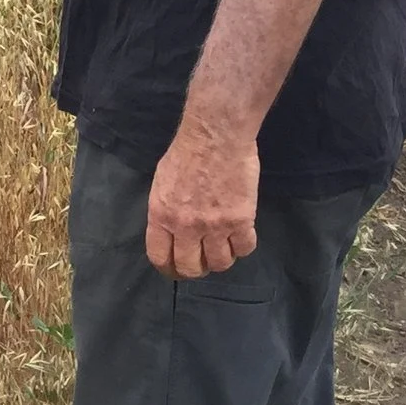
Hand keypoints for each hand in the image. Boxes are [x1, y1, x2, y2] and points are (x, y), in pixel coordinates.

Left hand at [146, 126, 259, 279]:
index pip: (160, 257)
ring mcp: (214, 225)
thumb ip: (165, 210)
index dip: (169, 267)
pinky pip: (245, 248)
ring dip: (222, 258)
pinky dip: (244, 246)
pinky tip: (241, 235)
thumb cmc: (187, 152)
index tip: (177, 267)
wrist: (215, 136)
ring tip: (224, 245)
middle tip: (203, 260)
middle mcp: (185, 226)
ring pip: (220, 263)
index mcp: (161, 215)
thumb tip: (169, 230)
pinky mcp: (241, 220)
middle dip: (197, 268)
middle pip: (191, 268)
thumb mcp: (161, 182)